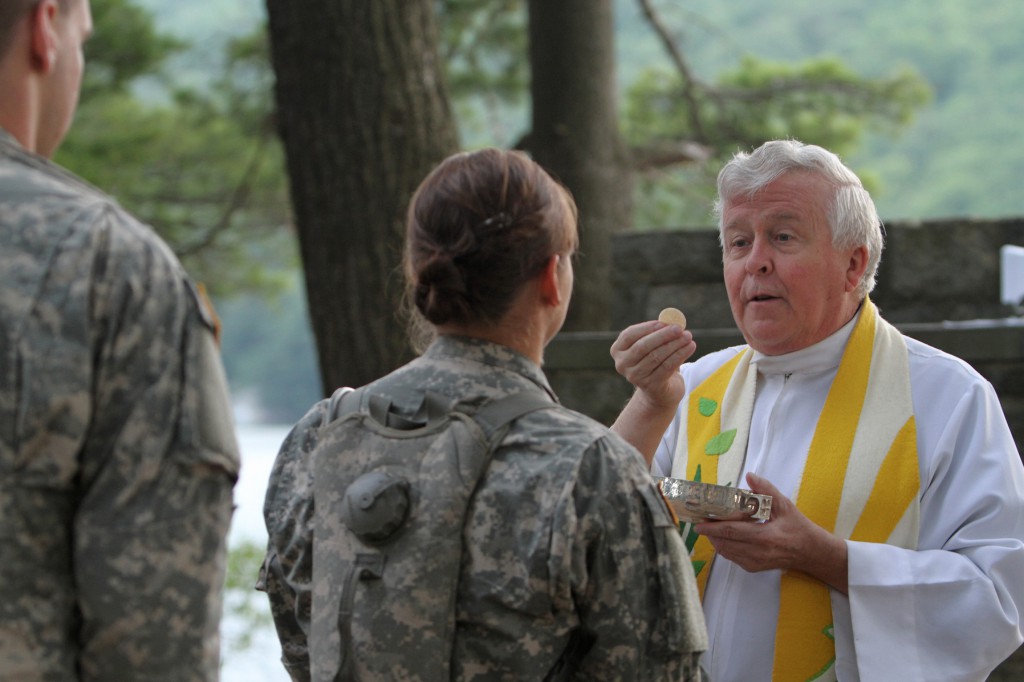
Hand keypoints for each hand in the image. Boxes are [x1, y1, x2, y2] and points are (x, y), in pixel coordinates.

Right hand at [610, 320, 695, 408]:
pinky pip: (666, 367)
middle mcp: (622, 364)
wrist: (660, 390)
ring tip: (688, 337)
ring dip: (674, 345)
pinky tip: (690, 347)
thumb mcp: (653, 345)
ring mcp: (634, 376)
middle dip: (662, 335)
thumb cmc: (655, 360)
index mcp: (618, 350)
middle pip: (642, 346)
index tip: (664, 322)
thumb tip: (672, 319)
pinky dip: (680, 355)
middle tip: (679, 328)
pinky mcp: (650, 385)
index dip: (647, 327)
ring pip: (656, 357)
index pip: (629, 335)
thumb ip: (659, 331)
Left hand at [695, 473, 848, 593]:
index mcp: (765, 537)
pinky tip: (724, 536)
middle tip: (700, 520)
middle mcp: (758, 553)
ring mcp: (755, 563)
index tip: (699, 521)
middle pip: (725, 543)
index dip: (713, 527)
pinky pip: (732, 557)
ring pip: (726, 552)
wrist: (810, 552)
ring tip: (710, 526)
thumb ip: (766, 490)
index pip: (732, 531)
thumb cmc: (796, 526)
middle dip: (710, 532)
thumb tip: (749, 476)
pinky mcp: (753, 568)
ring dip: (715, 539)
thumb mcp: (784, 505)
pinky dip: (724, 546)